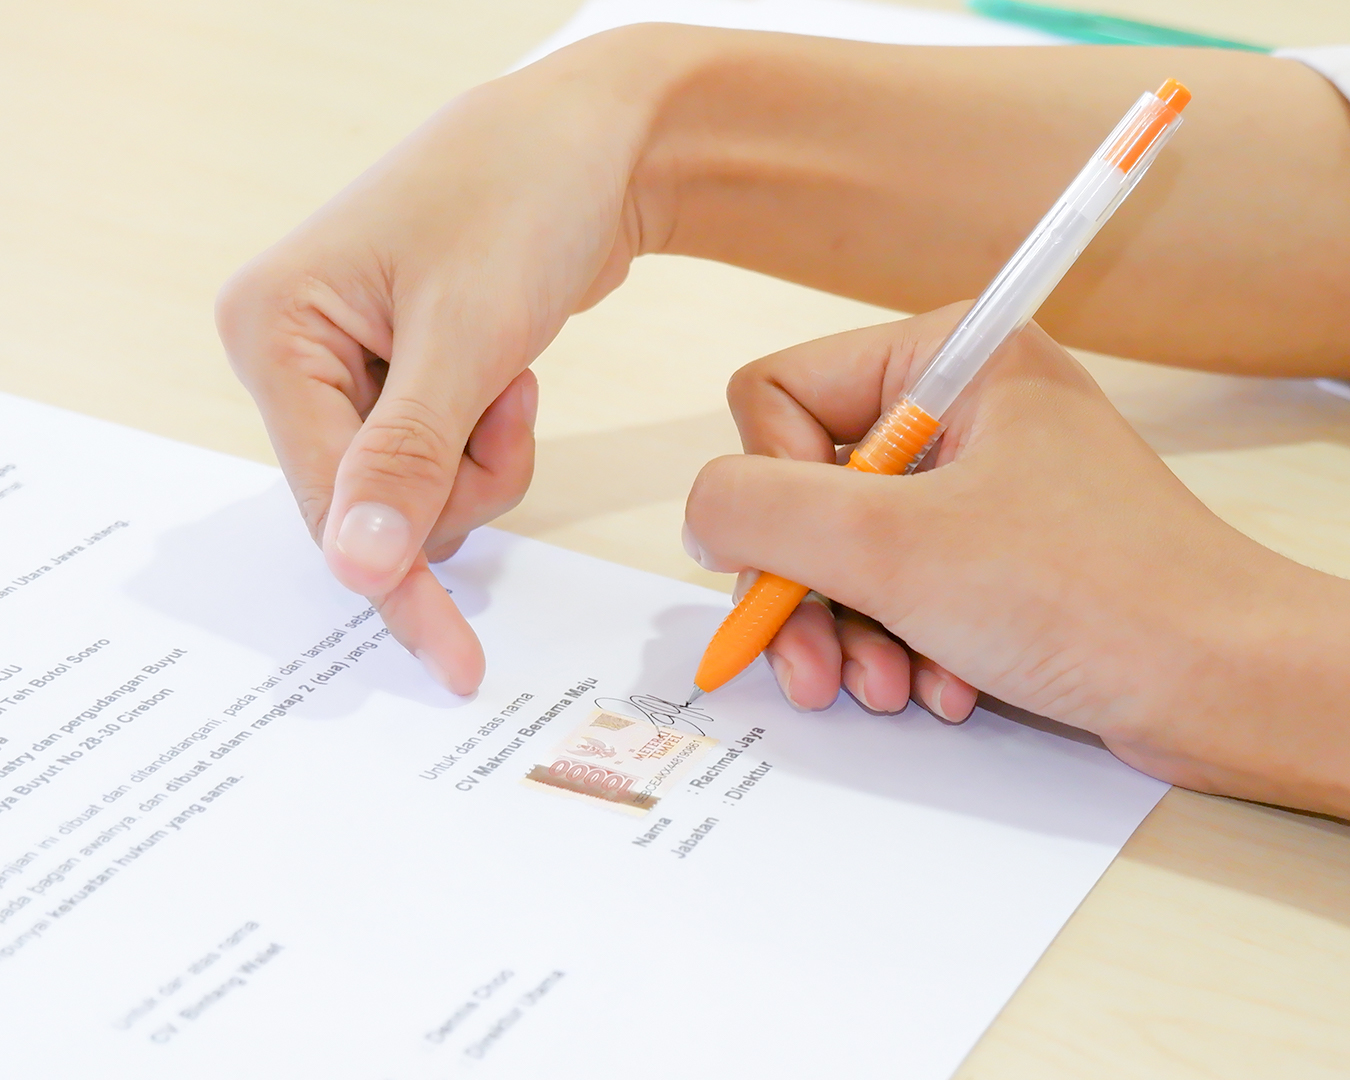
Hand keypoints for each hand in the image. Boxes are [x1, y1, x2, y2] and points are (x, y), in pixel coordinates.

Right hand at [215, 28, 685, 692]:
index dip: (393, 580)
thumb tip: (356, 566)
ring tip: (513, 376)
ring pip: (413, 495)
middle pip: (369, 505)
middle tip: (508, 403)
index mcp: (272, 328)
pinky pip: (439, 463)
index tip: (452, 660)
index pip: (325, 498)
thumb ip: (409, 457)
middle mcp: (292, 351)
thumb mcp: (466, 335)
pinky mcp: (400, 378)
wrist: (598, 145)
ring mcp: (346, 367)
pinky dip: (487, 443)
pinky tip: (508, 378)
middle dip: (460, 479)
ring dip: (483, 460)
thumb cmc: (523, 202)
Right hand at [684, 305, 1349, 814]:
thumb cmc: (1091, 595)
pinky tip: (939, 687)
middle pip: (806, 486)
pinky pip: (900, 588)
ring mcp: (977, 482)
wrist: (1228, 684)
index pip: (776, 395)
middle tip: (814, 666)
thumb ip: (760, 511)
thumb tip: (703, 511)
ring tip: (887, 690)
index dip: (766, 488)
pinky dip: (902, 644)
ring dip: (852, 632)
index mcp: (946, 354)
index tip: (798, 564)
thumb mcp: (892, 547)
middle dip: (807, 589)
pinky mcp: (994, 550)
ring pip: (847, 549)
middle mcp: (959, 407)